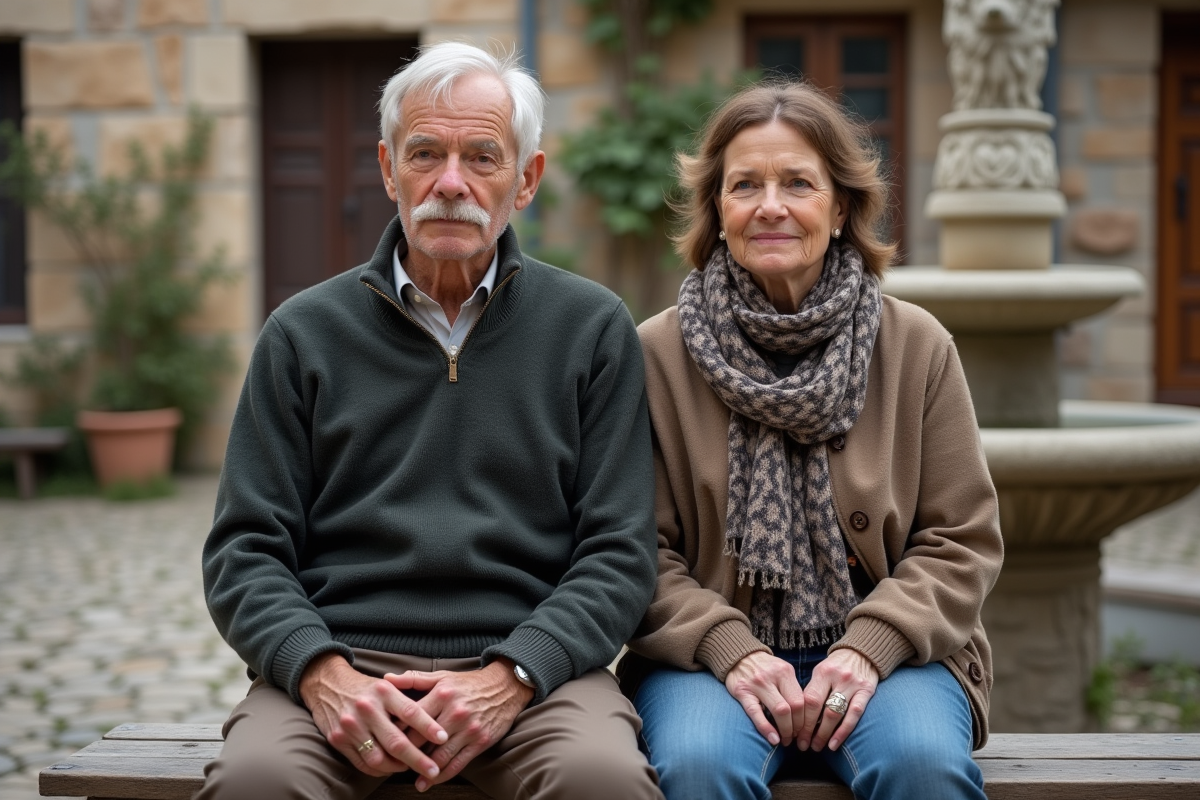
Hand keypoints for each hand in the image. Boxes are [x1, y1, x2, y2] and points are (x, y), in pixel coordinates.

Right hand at [298, 653, 447, 778]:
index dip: (429, 727)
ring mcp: (350, 725)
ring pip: (379, 758)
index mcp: (384, 691)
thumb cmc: (365, 688)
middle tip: (433, 770)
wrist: (327, 684)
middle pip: (396, 741)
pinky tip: (389, 768)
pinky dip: (378, 770)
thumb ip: (406, 702)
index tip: (444, 738)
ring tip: (409, 768)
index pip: (410, 712)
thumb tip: (433, 722)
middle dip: (418, 759)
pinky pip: (362, 763)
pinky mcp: (337, 739)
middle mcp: (367, 708)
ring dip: (397, 768)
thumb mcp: (387, 686)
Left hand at [385, 658, 534, 791]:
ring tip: (411, 778)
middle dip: (405, 754)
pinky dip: (441, 776)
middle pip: (422, 740)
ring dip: (423, 770)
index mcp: (442, 694)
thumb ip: (413, 679)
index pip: (411, 717)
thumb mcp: (442, 676)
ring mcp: (468, 728)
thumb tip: (386, 679)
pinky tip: (429, 781)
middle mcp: (455, 712)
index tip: (384, 741)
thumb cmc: (468, 683)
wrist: (504, 688)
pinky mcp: (480, 741)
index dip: (395, 731)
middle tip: (393, 763)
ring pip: (439, 756)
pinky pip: (457, 764)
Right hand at [724, 651, 806, 745]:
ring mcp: (757, 684)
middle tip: (795, 737)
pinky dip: (766, 728)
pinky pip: (756, 713)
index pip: (802, 700)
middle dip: (797, 727)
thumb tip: (805, 715)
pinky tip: (773, 739)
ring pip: (779, 711)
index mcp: (785, 672)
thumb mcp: (781, 672)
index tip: (804, 730)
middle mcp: (773, 676)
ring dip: (785, 730)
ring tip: (784, 739)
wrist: (738, 657)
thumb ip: (792, 689)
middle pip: (794, 707)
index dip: (805, 720)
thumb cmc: (764, 669)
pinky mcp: (742, 692)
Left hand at [798, 649, 877, 752]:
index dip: (801, 719)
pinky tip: (834, 743)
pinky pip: (855, 715)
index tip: (794, 733)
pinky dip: (843, 731)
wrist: (862, 653)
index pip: (808, 699)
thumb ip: (812, 690)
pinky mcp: (867, 692)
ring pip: (836, 714)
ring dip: (825, 734)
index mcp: (822, 673)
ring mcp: (853, 685)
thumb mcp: (821, 673)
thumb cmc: (836, 667)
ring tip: (817, 747)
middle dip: (810, 729)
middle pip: (820, 708)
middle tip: (803, 745)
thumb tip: (797, 717)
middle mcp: (837, 678)